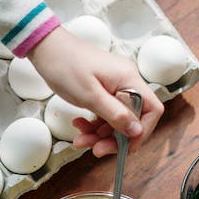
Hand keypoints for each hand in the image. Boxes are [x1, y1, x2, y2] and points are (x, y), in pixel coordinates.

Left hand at [28, 27, 163, 156]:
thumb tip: (137, 131)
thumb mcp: (90, 96)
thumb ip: (116, 115)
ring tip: (80, 139)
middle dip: (114, 138)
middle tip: (95, 149)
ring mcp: (115, 86)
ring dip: (100, 134)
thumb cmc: (66, 66)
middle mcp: (126, 82)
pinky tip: (79, 125)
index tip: (125, 147)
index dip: (142, 132)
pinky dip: (94, 124)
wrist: (46, 48)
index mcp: (129, 80)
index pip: (152, 110)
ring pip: (117, 120)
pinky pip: (106, 113)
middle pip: (133, 119)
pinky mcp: (103, 90)